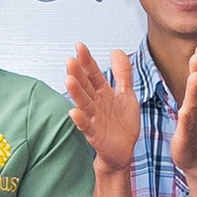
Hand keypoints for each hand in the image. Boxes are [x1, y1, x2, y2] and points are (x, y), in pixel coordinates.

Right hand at [64, 44, 142, 174]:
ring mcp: (93, 118)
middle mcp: (95, 103)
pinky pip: (86, 126)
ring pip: (83, 103)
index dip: (87, 61)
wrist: (125, 150)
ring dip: (76, 93)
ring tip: (69, 80)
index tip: (80, 46)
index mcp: (102, 92)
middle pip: (85, 86)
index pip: (92, 73)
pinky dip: (80, 120)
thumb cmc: (123, 124)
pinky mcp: (94, 134)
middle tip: (70, 60)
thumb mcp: (126, 94)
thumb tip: (116, 51)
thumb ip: (122, 73)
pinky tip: (74, 112)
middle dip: (77, 73)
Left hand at [169, 43, 196, 184]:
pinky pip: (187, 126)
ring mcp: (194, 122)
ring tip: (195, 75)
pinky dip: (186, 118)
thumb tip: (196, 69)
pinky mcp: (187, 136)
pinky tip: (185, 111)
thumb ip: (195, 87)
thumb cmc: (193, 132)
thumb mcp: (192, 106)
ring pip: (195, 103)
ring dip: (195, 89)